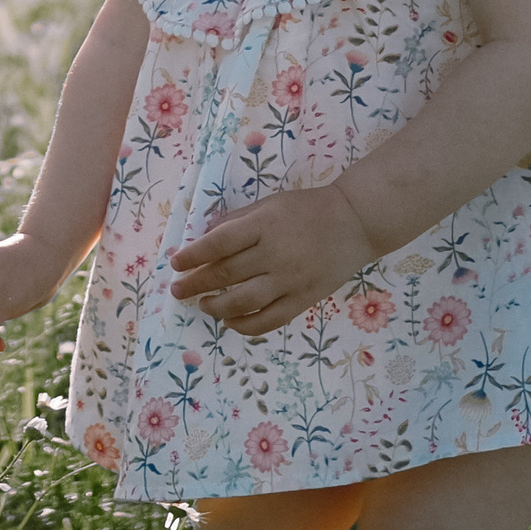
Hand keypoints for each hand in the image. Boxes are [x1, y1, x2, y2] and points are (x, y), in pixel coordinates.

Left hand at [168, 181, 380, 336]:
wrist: (355, 223)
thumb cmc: (307, 209)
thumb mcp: (269, 204)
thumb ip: (238, 220)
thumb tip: (204, 236)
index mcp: (263, 225)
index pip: (218, 244)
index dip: (193, 255)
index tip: (175, 263)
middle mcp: (274, 254)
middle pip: (225, 275)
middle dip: (196, 284)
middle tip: (177, 290)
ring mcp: (289, 280)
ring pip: (243, 303)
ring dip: (216, 307)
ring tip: (203, 305)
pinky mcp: (303, 300)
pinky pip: (269, 320)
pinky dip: (245, 325)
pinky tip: (231, 322)